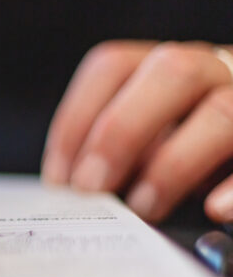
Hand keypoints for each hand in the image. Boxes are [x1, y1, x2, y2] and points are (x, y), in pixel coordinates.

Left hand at [42, 40, 232, 221]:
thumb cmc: (192, 157)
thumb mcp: (152, 145)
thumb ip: (120, 154)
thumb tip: (73, 190)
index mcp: (168, 66)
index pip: (113, 66)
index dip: (77, 118)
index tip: (60, 178)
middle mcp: (216, 68)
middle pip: (172, 71)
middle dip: (121, 131)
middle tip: (91, 188)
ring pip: (222, 112)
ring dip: (173, 164)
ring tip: (144, 208)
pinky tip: (215, 210)